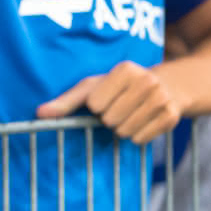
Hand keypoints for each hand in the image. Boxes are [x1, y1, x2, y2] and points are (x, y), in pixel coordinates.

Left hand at [37, 60, 186, 143]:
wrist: (167, 86)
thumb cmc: (120, 86)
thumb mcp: (92, 87)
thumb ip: (66, 102)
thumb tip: (38, 115)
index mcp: (125, 69)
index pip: (95, 104)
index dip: (96, 106)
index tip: (105, 99)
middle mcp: (146, 81)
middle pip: (110, 120)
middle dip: (109, 119)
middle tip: (118, 108)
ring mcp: (162, 100)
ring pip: (125, 132)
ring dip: (121, 129)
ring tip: (129, 113)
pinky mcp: (172, 118)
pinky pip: (140, 140)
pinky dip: (136, 136)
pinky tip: (142, 121)